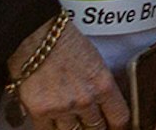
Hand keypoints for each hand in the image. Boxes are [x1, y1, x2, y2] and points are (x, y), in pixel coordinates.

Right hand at [12, 17, 129, 129]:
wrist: (35, 35)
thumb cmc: (63, 41)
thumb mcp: (95, 61)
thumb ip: (98, 85)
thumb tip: (100, 102)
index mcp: (103, 85)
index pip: (120, 118)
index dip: (117, 126)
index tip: (114, 127)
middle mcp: (85, 99)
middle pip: (95, 128)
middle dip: (93, 127)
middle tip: (90, 125)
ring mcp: (63, 107)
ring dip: (71, 127)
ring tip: (68, 121)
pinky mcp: (40, 111)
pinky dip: (48, 128)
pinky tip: (50, 123)